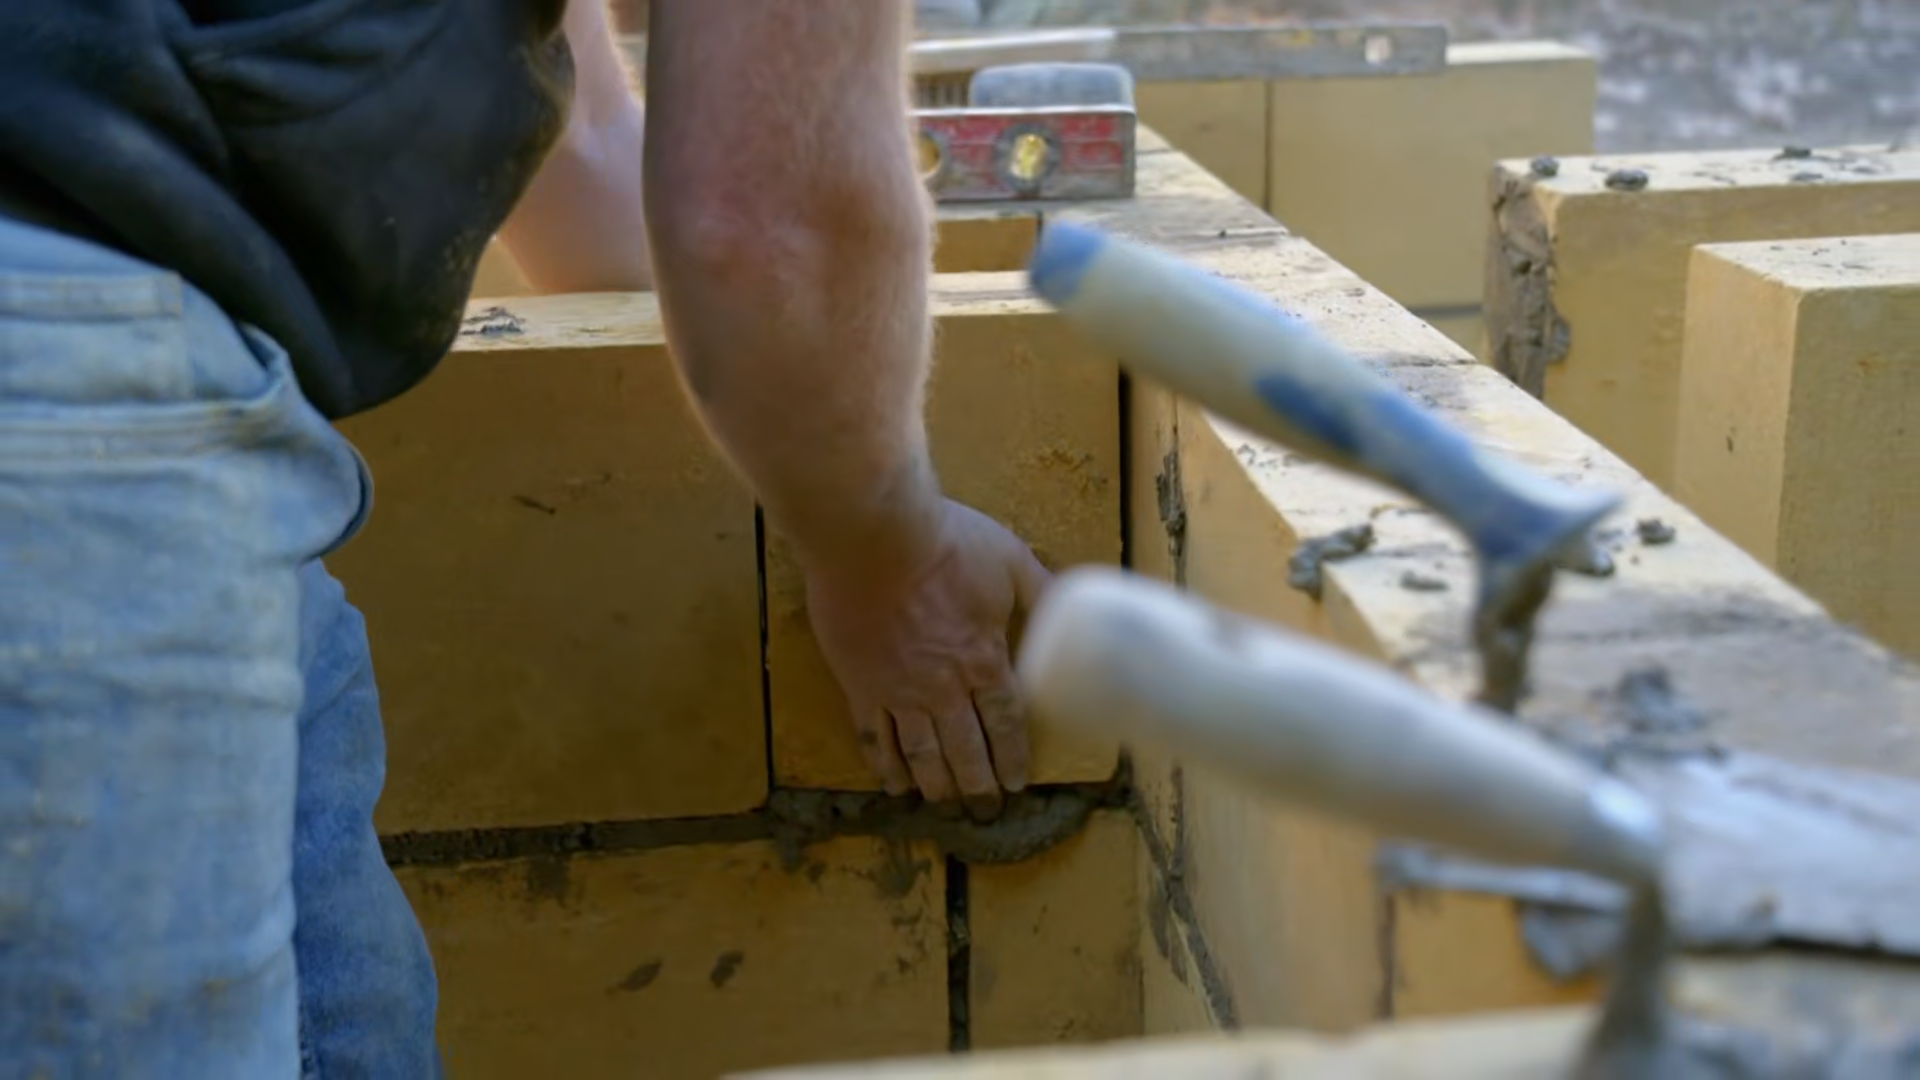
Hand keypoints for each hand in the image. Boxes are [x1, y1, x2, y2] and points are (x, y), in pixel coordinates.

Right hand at [806, 499, 1051, 819]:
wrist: (873, 536)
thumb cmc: (946, 543)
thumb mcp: (1010, 559)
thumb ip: (1042, 591)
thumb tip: (1074, 608)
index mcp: (985, 660)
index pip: (1006, 722)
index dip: (1012, 757)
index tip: (1016, 783)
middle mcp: (944, 687)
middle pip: (966, 749)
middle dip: (979, 786)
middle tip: (985, 812)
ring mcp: (899, 691)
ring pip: (922, 753)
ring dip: (937, 785)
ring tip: (945, 805)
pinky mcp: (860, 685)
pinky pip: (874, 737)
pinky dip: (886, 766)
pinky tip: (895, 785)